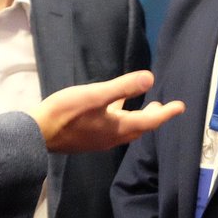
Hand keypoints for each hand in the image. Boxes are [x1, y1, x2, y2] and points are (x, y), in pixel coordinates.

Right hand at [29, 70, 184, 153]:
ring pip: (126, 128)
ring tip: (144, 104)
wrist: (37, 134)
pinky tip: (113, 105)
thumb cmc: (65, 113)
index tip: (180, 107)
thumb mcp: (95, 95)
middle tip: (164, 106)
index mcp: (118, 128)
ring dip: (138, 117)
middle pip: (140, 127)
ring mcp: (99, 138)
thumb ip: (122, 87)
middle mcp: (112, 137)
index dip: (166, 113)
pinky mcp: (88, 136)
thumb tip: (150, 78)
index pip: (150, 121)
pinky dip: (121, 116)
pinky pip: (113, 126)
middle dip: (154, 117)